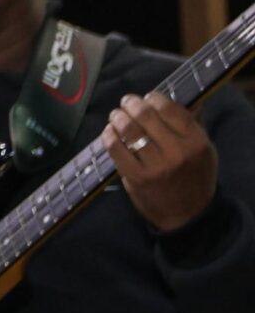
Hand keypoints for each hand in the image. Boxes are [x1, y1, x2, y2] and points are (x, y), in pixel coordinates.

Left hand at [106, 93, 218, 233]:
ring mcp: (155, 165)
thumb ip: (191, 125)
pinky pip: (116, 149)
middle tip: (126, 102)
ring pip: (129, 131)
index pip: (171, 110)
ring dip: (118, 118)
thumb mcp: (203, 150)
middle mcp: (177, 152)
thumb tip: (178, 99)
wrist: (187, 215)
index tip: (146, 97)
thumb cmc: (194, 178)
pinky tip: (108, 132)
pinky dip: (109, 136)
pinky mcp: (136, 177)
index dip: (154, 99)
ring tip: (116, 115)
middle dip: (132, 104)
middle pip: (146, 117)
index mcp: (196, 142)